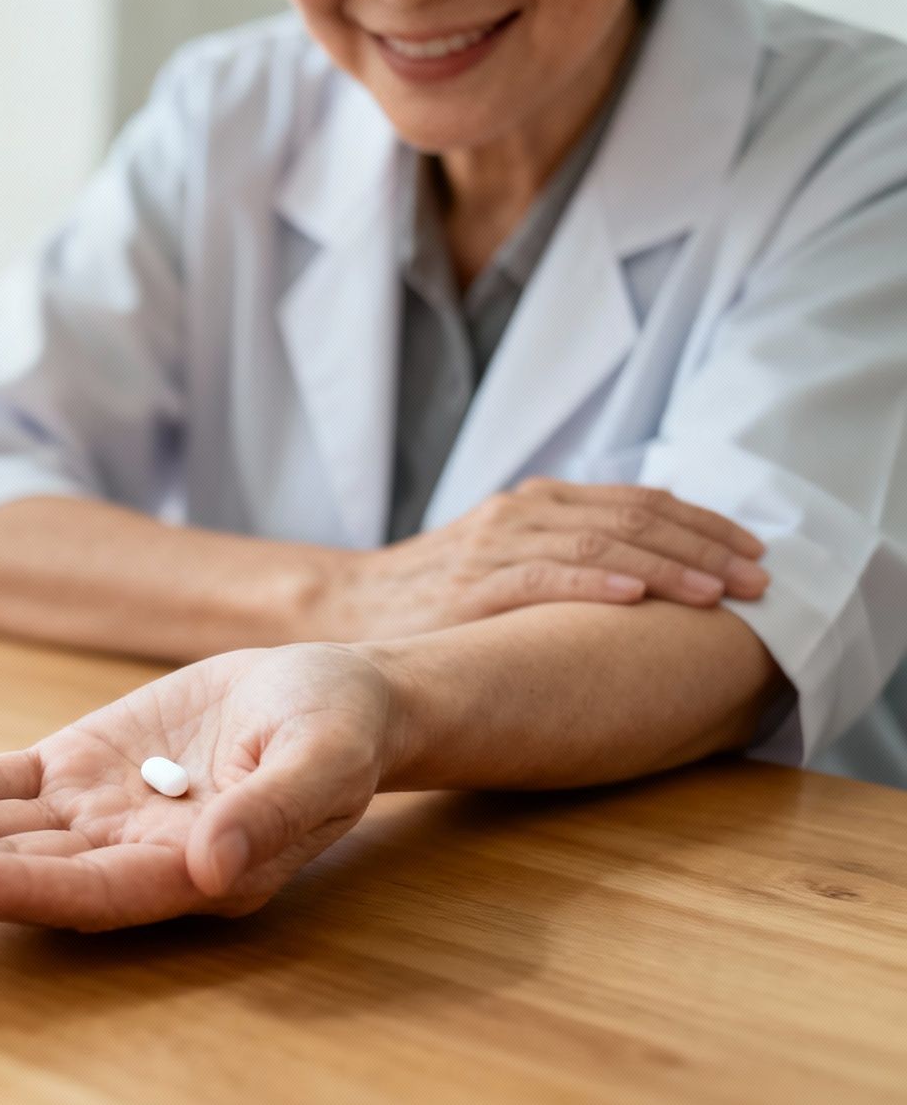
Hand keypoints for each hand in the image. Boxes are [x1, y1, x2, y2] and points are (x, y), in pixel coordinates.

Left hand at [0, 644, 394, 929]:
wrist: (333, 695)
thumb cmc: (340, 728)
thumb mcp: (327, 756)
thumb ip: (274, 813)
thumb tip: (212, 864)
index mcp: (192, 875)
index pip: (85, 894)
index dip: (8, 889)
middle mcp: (129, 858)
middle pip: (14, 872)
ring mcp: (95, 816)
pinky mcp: (76, 772)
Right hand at [332, 479, 769, 640]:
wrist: (347, 603)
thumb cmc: (434, 592)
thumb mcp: (506, 557)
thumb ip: (567, 552)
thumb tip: (655, 576)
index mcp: (537, 501)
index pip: (639, 502)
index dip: (704, 525)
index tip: (754, 554)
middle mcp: (522, 512)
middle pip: (633, 518)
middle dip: (704, 548)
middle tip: (757, 580)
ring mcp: (494, 546)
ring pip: (599, 543)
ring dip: (668, 567)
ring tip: (717, 592)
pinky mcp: (470, 586)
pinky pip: (542, 576)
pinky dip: (593, 580)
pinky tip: (634, 594)